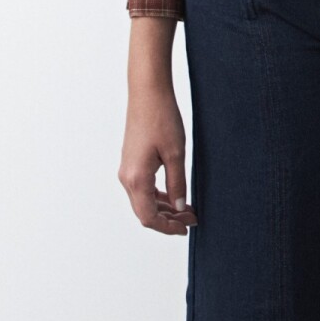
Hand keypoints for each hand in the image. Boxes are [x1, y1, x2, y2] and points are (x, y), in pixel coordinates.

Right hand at [118, 82, 197, 234]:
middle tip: (192, 218)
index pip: (149, 217)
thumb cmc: (161, 119)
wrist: (147, 93)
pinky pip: (142, 188)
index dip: (168, 227)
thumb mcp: (176, 154)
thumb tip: (180, 207)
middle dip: (169, 219)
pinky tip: (174, 194)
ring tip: (187, 208)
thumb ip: (177, 184)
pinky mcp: (131, 161)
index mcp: (136, 179)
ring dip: (164, 208)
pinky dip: (158, 196)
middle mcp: (127, 178)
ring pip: (143, 201)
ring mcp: (127, 169)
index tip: (187, 227)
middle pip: (145, 212)